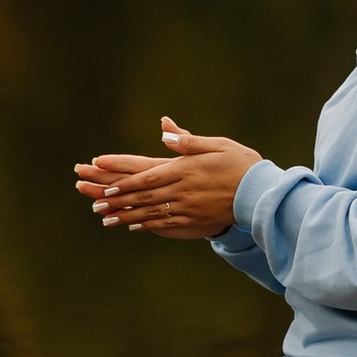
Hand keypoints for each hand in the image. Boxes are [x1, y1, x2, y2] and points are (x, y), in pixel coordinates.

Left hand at [73, 117, 260, 239]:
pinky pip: (166, 225)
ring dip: (126, 215)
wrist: (261, 194)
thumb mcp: (217, 145)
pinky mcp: (195, 221)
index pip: (148, 176)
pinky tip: (134, 226)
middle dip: (118, 199)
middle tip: (95, 203)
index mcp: (185, 169)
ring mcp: (188, 209)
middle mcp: (183, 191)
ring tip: (106, 217)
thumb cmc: (241, 164)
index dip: (124, 181)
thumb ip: (188, 140)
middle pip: (144, 197)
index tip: (104, 183)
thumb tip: (163, 131)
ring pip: (151, 213)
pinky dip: (147, 225)